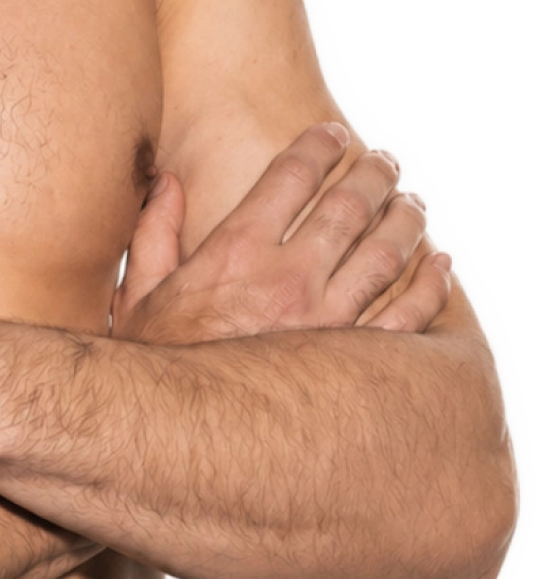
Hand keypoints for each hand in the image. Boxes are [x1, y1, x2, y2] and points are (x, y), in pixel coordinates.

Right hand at [111, 123, 451, 345]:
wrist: (176, 442)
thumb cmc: (156, 370)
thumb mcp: (141, 294)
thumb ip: (155, 231)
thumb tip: (167, 180)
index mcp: (236, 253)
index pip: (292, 175)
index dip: (318, 146)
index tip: (332, 135)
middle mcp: (288, 280)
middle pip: (349, 206)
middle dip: (373, 174)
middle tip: (383, 162)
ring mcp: (326, 324)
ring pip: (386, 253)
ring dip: (405, 218)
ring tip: (410, 202)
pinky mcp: (352, 367)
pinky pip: (408, 319)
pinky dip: (431, 286)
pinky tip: (437, 265)